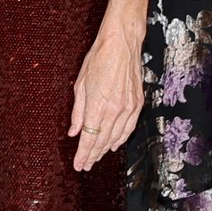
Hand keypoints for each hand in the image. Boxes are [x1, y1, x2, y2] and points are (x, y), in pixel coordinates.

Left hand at [68, 17, 143, 170]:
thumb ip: (77, 112)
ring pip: (116, 137)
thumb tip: (74, 131)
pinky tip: (113, 145)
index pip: (89, 138)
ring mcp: (128, 108)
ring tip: (95, 158)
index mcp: (97, 105)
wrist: (122, 45)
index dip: (83, 154)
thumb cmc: (98, 60)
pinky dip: (120, 139)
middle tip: (85, 165)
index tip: (78, 164)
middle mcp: (115, 110)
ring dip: (104, 150)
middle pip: (102, 141)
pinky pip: (128, 128)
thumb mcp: (80, 84)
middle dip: (92, 155)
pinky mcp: (137, 104)